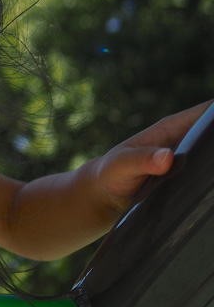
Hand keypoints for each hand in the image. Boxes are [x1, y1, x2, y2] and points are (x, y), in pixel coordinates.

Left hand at [91, 100, 212, 212]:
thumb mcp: (122, 165)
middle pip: (213, 134)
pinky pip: (205, 172)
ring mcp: (186, 157)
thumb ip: (141, 160)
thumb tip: (166, 157)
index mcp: (170, 128)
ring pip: (210, 153)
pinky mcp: (187, 174)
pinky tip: (212, 189)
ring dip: (213, 161)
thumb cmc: (110, 173)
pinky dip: (210, 176)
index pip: (207, 113)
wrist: (103, 193)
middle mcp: (181, 139)